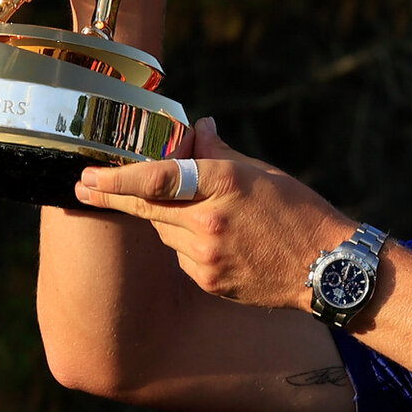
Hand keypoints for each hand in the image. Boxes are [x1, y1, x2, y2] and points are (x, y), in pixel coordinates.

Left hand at [72, 120, 355, 311]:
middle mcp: (210, 221)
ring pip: (164, 232)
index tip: (87, 175)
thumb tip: (195, 130)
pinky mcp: (209, 281)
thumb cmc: (300, 213)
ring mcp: (207, 256)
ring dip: (167, 219)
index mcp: (226, 184)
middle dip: (113, 197)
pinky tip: (221, 242)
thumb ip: (220, 153)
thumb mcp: (263, 173)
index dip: (117, 178)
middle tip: (83, 186)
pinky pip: (181, 256)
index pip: (158, 178)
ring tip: (206, 217)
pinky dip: (187, 244)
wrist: (328, 269)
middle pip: (147, 208)